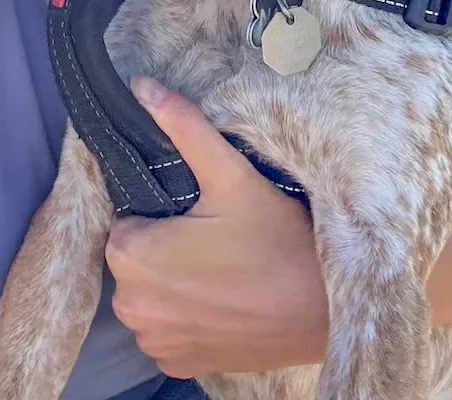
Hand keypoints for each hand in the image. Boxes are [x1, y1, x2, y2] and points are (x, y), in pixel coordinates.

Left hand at [104, 76, 329, 377]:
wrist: (323, 312)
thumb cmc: (277, 241)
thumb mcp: (231, 176)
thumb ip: (184, 128)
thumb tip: (142, 87)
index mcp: (131, 254)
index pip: (128, 219)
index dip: (163, 213)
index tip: (201, 213)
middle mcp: (130, 305)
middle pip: (136, 257)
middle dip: (166, 246)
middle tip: (218, 237)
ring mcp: (154, 340)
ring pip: (151, 293)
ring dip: (174, 282)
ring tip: (225, 268)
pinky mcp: (178, 365)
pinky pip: (167, 329)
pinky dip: (187, 316)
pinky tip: (224, 300)